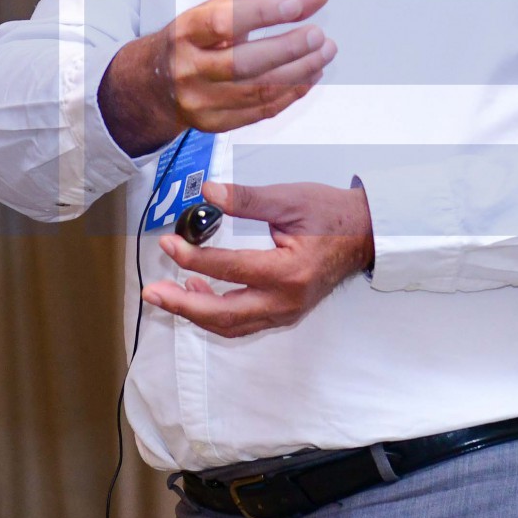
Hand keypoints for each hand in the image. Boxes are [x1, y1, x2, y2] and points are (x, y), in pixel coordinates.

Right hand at [98, 0, 333, 155]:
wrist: (154, 83)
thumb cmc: (194, 39)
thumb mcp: (214, 9)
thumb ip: (264, 1)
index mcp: (186, 32)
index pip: (226, 21)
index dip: (266, 13)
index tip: (301, 5)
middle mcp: (189, 68)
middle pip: (244, 63)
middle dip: (290, 49)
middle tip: (319, 36)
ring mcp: (200, 101)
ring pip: (258, 91)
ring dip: (299, 72)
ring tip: (323, 55)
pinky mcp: (214, 123)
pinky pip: (261, 111)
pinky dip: (292, 93)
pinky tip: (309, 76)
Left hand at [143, 178, 372, 336]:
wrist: (365, 236)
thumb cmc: (330, 215)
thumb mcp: (289, 199)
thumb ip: (246, 198)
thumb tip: (207, 192)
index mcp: (289, 271)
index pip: (231, 269)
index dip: (195, 259)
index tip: (169, 244)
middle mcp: (287, 301)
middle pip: (225, 314)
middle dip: (183, 306)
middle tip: (153, 292)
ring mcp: (286, 313)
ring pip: (232, 325)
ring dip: (196, 313)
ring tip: (168, 293)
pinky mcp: (284, 314)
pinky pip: (243, 323)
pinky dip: (216, 314)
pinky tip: (198, 292)